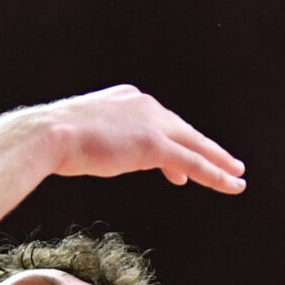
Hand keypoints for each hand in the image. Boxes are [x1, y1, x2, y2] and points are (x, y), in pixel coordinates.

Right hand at [33, 86, 244, 192]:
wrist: (48, 134)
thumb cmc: (53, 137)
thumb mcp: (82, 133)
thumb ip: (101, 139)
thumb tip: (101, 152)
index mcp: (128, 99)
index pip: (158, 123)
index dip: (173, 142)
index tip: (179, 164)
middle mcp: (145, 105)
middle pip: (183, 130)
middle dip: (207, 148)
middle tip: (228, 161)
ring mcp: (151, 124)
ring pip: (195, 146)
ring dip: (218, 162)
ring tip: (236, 175)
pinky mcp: (155, 144)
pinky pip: (193, 162)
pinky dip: (215, 174)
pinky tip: (232, 185)